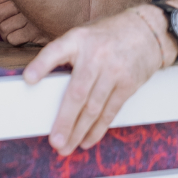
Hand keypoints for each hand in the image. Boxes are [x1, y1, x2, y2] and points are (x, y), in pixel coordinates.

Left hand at [0, 0, 52, 45]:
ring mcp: (34, 16)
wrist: (69, 18)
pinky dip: (12, 40)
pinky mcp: (39, 32)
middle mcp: (28, 0)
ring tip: (9, 32)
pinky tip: (19, 37)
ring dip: (3, 34)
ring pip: (4, 28)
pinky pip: (13, 38)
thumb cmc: (41, 6)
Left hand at [23, 5, 172, 154]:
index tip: (29, 79)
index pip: (55, 51)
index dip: (41, 65)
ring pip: (94, 108)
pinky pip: (110, 111)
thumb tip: (41, 84)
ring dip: (79, 131)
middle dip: (65, 120)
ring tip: (66, 147)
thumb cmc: (106, 36)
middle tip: (54, 141)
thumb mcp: (82, 35)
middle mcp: (95, 56)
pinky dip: (98, 129)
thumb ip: (65, 54)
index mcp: (77, 40)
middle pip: (76, 93)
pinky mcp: (128, 85)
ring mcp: (113, 72)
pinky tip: (87, 140)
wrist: (147, 31)